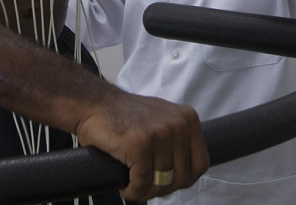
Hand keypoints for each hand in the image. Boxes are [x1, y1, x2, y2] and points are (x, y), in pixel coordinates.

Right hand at [73, 90, 208, 201]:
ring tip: (134, 186)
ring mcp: (159, 134)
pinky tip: (125, 186)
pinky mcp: (139, 144)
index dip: (184, 179)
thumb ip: (177, 141)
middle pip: (182, 177)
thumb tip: (184, 176)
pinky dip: (132, 191)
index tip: (168, 182)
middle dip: (163, 188)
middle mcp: (177, 125)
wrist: (94, 104)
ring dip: (145, 192)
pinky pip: (141, 183)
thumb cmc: (124, 115)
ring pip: (161, 182)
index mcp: (188, 119)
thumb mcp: (162, 119)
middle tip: (146, 187)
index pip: (200, 164)